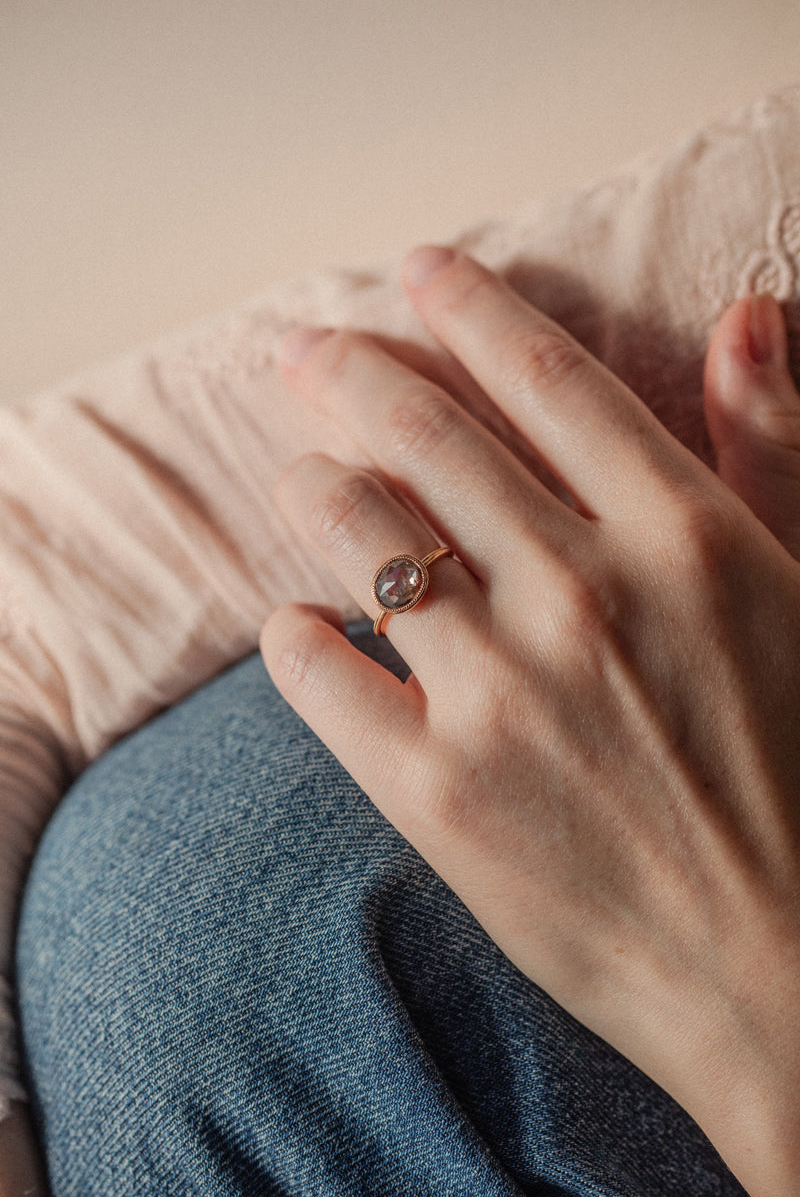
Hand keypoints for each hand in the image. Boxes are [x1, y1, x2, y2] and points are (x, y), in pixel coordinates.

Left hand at [261, 248, 799, 1195]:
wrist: (787, 976)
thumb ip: (773, 450)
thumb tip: (747, 314)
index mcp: (684, 538)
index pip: (547, 380)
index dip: (470, 310)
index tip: (416, 271)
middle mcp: (583, 595)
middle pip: (428, 439)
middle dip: (352, 374)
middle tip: (300, 350)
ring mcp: (500, 693)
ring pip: (360, 539)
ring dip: (314, 490)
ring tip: (298, 475)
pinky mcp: (436, 791)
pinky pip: (322, 676)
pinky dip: (296, 637)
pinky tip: (297, 627)